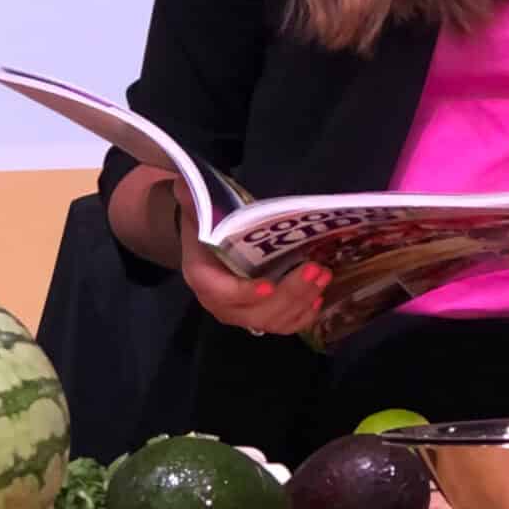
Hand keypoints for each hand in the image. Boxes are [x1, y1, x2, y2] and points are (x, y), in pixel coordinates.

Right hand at [177, 202, 330, 337]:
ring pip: (272, 320)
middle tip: (315, 268)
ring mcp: (243, 314)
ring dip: (301, 301)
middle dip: (288, 293)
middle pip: (255, 312)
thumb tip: (185, 183)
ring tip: (323, 275)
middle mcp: (221, 304)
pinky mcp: (261, 316)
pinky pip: (283, 325)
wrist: (209, 245)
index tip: (268, 284)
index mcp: (202, 278)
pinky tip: (319, 296)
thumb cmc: (207, 228)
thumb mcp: (198, 212)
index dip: (243, 293)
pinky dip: (302, 315)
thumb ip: (195, 201)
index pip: (220, 293)